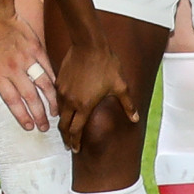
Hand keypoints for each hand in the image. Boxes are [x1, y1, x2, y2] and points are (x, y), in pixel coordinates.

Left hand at [0, 16, 55, 132]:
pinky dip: (53, 81)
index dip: (22, 116)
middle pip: (30, 98)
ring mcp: (26, 58)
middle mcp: (13, 69)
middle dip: (39, 115)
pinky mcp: (36, 48)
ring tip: (55, 112)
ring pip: (43, 85)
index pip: (12, 101)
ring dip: (51, 101)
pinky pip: (48, 68)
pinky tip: (56, 91)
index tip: (28, 127)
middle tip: (45, 127)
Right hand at [47, 37, 134, 153]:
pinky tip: (65, 108)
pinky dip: (60, 107)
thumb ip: (127, 105)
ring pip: (59, 112)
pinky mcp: (59, 81)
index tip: (75, 149)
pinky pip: (58, 99)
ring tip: (66, 128)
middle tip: (68, 144)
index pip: (76, 130)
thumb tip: (135, 118)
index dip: (75, 142)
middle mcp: (70, 101)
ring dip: (62, 122)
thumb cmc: (106, 64)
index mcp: (84, 105)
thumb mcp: (120, 86)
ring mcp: (62, 91)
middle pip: (63, 125)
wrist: (89, 44)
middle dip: (65, 137)